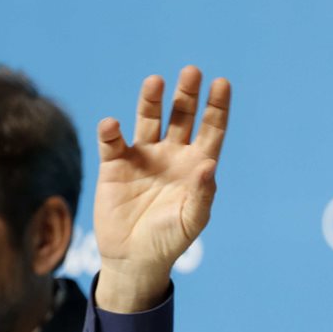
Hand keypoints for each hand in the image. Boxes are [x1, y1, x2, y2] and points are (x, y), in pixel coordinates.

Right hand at [92, 66, 228, 311]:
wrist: (133, 260)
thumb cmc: (168, 242)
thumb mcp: (191, 221)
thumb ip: (202, 195)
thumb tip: (209, 164)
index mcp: (195, 166)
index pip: (210, 129)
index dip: (217, 106)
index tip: (221, 83)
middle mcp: (171, 155)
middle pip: (181, 116)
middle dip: (186, 94)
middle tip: (191, 72)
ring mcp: (143, 157)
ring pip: (148, 119)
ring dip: (151, 101)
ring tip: (155, 82)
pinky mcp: (115, 165)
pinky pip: (112, 142)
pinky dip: (111, 131)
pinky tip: (113, 125)